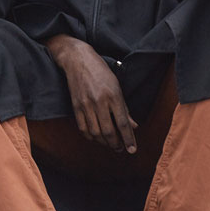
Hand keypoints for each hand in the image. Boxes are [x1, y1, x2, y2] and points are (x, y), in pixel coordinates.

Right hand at [45, 34, 136, 152]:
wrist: (78, 60)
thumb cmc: (100, 72)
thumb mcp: (117, 87)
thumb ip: (124, 108)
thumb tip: (134, 126)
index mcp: (113, 96)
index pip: (123, 124)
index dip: (129, 139)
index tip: (132, 150)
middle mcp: (99, 102)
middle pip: (109, 132)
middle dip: (116, 144)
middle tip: (120, 149)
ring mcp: (86, 105)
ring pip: (95, 132)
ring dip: (104, 142)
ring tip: (110, 144)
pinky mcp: (75, 106)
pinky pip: (82, 128)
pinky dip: (90, 137)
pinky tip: (96, 138)